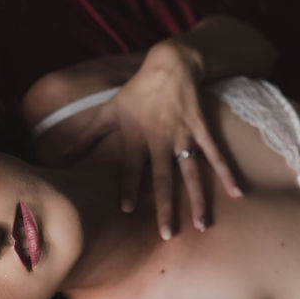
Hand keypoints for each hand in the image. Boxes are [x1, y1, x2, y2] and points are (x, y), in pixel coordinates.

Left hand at [67, 39, 242, 239]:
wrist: (169, 64)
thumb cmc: (136, 91)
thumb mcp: (108, 111)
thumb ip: (86, 137)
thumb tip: (61, 157)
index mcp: (136, 139)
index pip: (130, 169)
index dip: (127, 187)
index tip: (126, 209)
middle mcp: (160, 141)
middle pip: (162, 180)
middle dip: (165, 207)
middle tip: (167, 234)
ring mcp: (183, 137)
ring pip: (191, 174)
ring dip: (197, 200)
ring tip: (202, 225)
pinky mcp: (201, 130)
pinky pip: (216, 155)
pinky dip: (227, 173)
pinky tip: (238, 193)